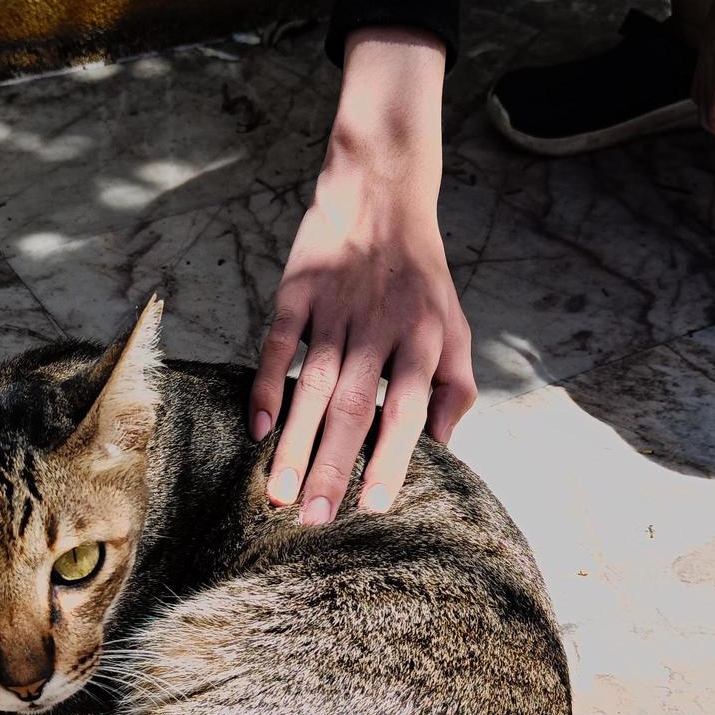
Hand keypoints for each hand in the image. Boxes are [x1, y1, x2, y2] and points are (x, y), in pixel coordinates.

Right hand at [249, 28, 475, 524]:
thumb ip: (455, 386)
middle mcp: (379, 330)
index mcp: (424, 341)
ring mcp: (335, 311)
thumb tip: (446, 447)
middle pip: (353, 409)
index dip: (389, 460)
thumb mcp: (456, 325)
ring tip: (278, 493)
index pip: (406, 412)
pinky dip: (265, 385)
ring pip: (312, 387)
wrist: (381, 192)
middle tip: (311, 521)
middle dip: (332, 468)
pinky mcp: (298, 292)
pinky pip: (278, 346)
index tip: (371, 508)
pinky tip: (258, 428)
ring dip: (295, 443)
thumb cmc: (422, 275)